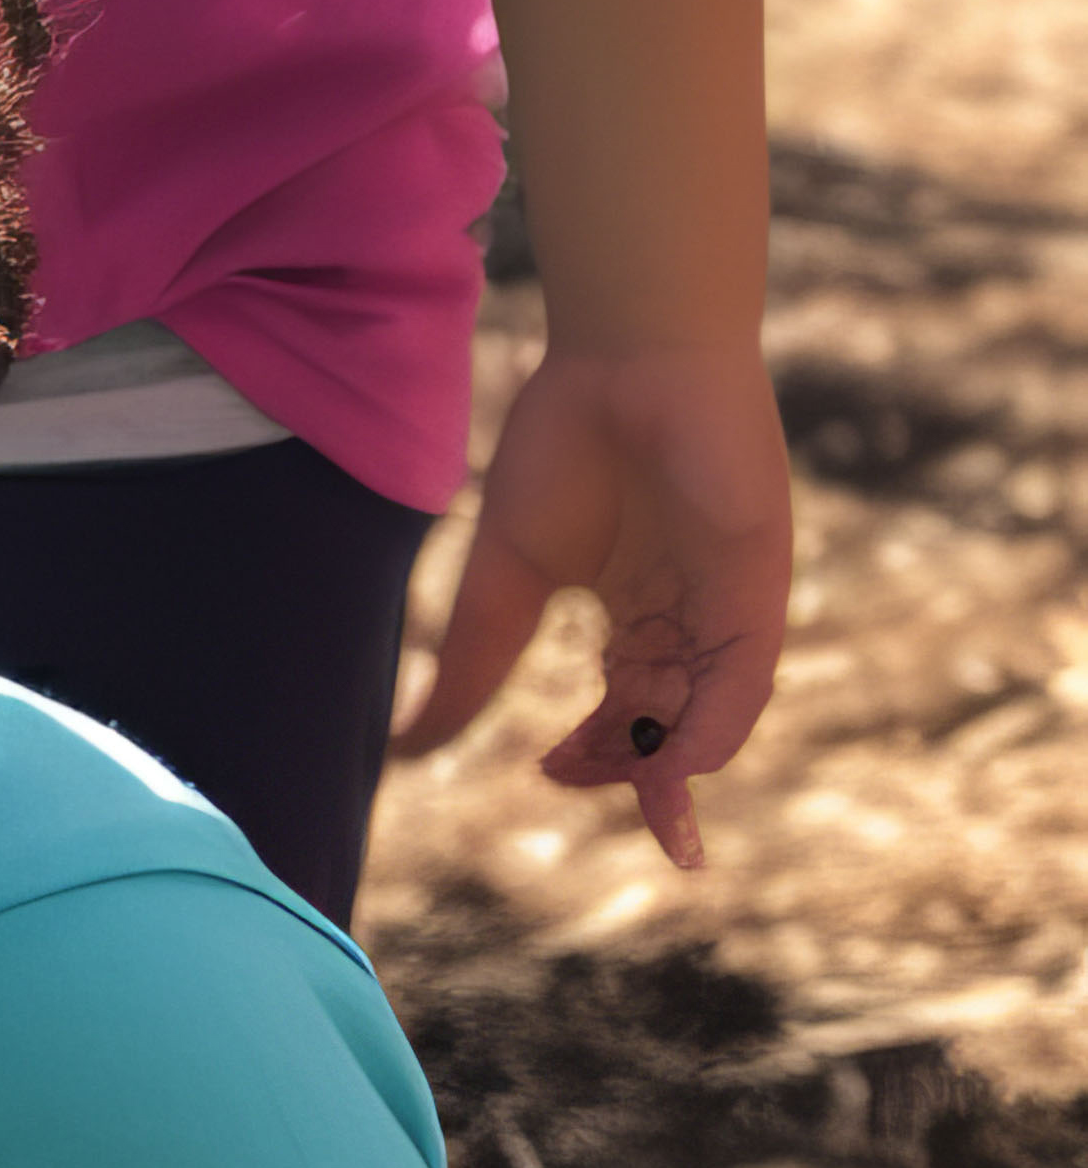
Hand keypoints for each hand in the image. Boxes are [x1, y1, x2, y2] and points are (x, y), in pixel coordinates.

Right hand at [390, 345, 789, 871]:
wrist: (626, 361)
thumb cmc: (562, 448)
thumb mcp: (505, 579)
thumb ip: (473, 664)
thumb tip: (408, 746)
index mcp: (636, 613)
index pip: (630, 711)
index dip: (595, 756)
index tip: (543, 769)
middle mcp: (688, 619)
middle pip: (671, 725)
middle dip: (635, 777)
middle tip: (578, 785)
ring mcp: (727, 605)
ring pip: (712, 714)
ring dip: (677, 769)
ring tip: (650, 807)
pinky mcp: (759, 583)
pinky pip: (746, 676)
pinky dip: (717, 728)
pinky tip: (681, 764)